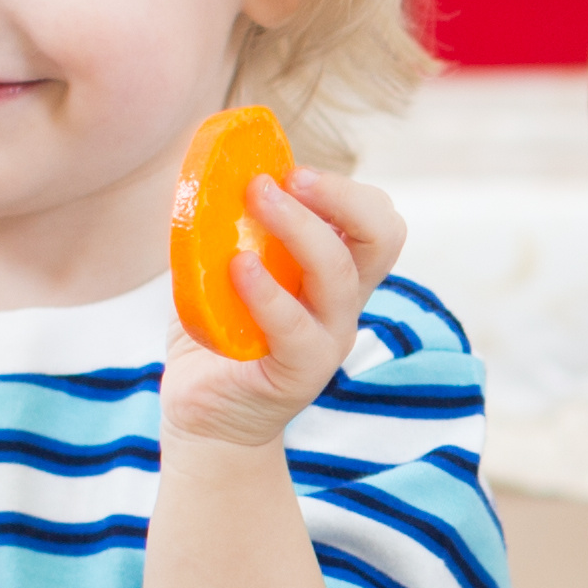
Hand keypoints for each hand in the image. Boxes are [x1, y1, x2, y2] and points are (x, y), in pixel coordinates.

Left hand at [165, 167, 404, 452]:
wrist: (205, 419)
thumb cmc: (216, 338)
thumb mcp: (222, 270)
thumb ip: (225, 227)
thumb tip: (204, 168)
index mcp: (334, 275)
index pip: (375, 221)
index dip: (344, 188)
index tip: (290, 171)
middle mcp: (343, 304)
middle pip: (383, 237)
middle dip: (342, 195)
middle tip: (288, 176)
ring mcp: (327, 339)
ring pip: (340, 274)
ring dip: (301, 226)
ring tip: (258, 198)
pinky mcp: (300, 372)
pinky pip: (295, 326)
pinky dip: (267, 290)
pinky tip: (237, 266)